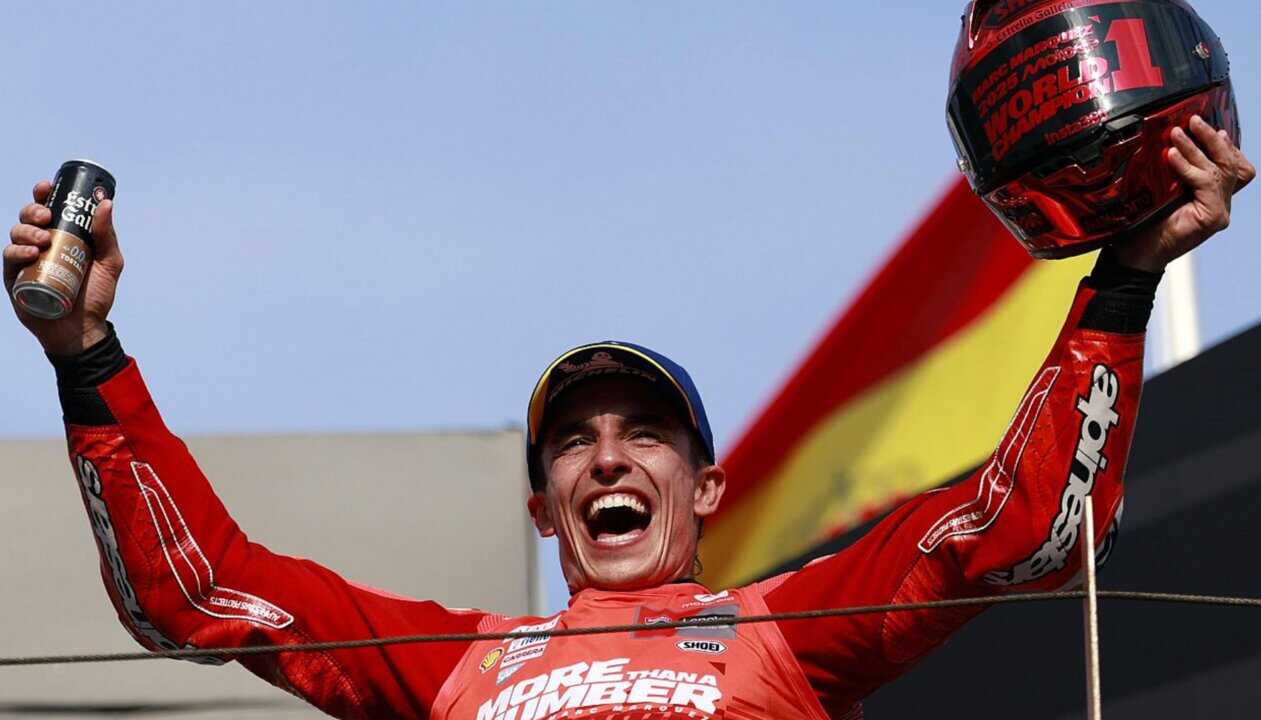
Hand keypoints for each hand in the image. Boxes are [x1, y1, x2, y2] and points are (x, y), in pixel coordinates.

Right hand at [4, 180, 123, 355]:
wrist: (84, 329)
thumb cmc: (96, 294)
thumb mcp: (110, 262)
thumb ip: (106, 235)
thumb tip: (106, 203)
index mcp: (62, 236)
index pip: (47, 209)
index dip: (43, 194)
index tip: (47, 186)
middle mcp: (41, 245)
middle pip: (27, 218)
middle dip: (33, 210)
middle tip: (46, 215)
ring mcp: (26, 260)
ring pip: (16, 235)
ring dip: (26, 231)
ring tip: (43, 239)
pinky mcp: (15, 278)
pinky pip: (9, 258)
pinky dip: (18, 252)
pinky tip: (31, 253)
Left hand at [1113, 115, 1255, 271]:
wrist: (1134, 255)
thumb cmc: (1141, 224)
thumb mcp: (1159, 191)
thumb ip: (1172, 171)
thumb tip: (1168, 140)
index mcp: (1211, 197)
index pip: (1233, 166)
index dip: (1225, 145)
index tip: (1210, 125)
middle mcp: (1220, 203)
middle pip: (1231, 164)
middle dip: (1212, 139)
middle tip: (1194, 119)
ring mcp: (1219, 211)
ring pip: (1220, 169)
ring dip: (1198, 147)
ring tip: (1177, 133)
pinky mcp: (1213, 217)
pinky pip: (1206, 183)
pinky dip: (1189, 166)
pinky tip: (1171, 156)